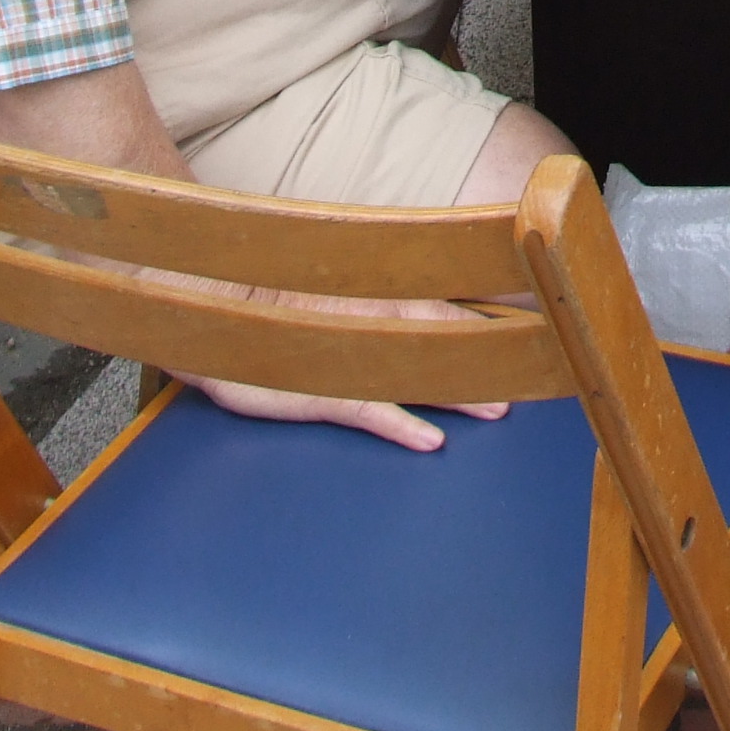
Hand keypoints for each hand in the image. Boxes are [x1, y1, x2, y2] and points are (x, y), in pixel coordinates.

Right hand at [186, 287, 512, 454]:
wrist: (205, 305)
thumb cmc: (256, 302)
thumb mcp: (314, 291)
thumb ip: (353, 295)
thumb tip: (385, 298)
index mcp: (367, 291)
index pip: (434, 302)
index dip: (474, 317)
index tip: (514, 329)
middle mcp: (365, 316)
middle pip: (440, 337)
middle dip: (483, 358)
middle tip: (525, 378)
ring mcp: (345, 355)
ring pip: (417, 372)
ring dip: (458, 392)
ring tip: (494, 411)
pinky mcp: (321, 390)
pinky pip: (371, 410)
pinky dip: (402, 426)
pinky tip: (430, 439)